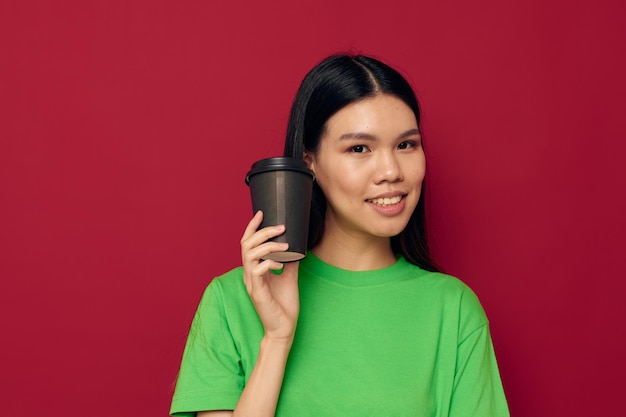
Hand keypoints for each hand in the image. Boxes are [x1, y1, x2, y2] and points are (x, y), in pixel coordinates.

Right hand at [240, 211, 299, 342]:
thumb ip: (290, 262)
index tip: (261, 213)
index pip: (248, 243)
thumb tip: (298, 246)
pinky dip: (269, 263)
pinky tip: (281, 264)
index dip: (252, 227)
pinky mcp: (257, 293)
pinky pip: (257, 272)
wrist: (284, 328)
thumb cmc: (284, 305)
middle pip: (246, 245)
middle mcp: (250, 274)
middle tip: (280, 227)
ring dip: (267, 246)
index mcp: (255, 269)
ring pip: (249, 255)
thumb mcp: (289, 278)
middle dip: (262, 232)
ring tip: (284, 246)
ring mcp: (252, 283)